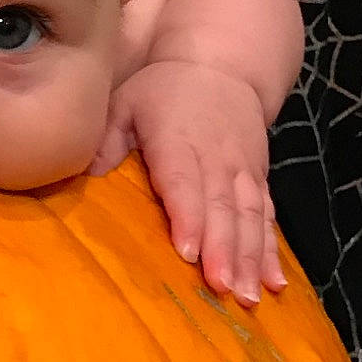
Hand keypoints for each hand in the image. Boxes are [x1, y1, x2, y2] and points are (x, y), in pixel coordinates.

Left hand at [88, 60, 285, 306]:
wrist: (222, 65)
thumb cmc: (163, 89)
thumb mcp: (127, 101)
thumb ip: (108, 138)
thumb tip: (86, 172)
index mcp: (178, 142)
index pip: (184, 183)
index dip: (188, 218)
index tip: (187, 252)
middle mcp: (217, 160)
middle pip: (222, 209)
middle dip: (223, 251)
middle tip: (222, 289)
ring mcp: (243, 172)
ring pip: (249, 218)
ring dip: (250, 259)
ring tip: (248, 297)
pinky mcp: (259, 181)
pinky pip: (268, 219)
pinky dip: (271, 252)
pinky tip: (274, 284)